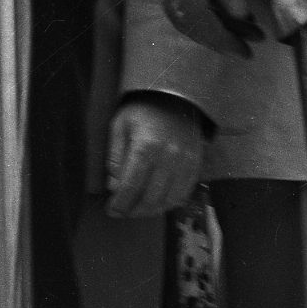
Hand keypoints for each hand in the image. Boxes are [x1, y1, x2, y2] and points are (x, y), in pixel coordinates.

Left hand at [104, 95, 208, 219]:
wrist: (174, 95)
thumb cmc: (142, 110)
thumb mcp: (120, 125)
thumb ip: (115, 157)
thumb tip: (113, 187)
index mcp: (146, 146)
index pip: (131, 187)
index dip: (120, 204)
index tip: (111, 210)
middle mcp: (168, 157)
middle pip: (150, 198)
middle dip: (133, 210)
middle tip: (122, 212)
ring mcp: (185, 162)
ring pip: (168, 200)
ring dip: (151, 211)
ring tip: (137, 209)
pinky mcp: (195, 164)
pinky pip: (183, 193)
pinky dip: (169, 203)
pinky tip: (157, 202)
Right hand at [138, 0, 263, 55]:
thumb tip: (238, 15)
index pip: (193, 11)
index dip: (219, 36)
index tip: (245, 50)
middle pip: (185, 19)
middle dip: (218, 38)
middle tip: (248, 48)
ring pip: (183, 14)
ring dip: (214, 28)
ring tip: (246, 34)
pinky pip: (184, 1)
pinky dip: (207, 14)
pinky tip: (229, 16)